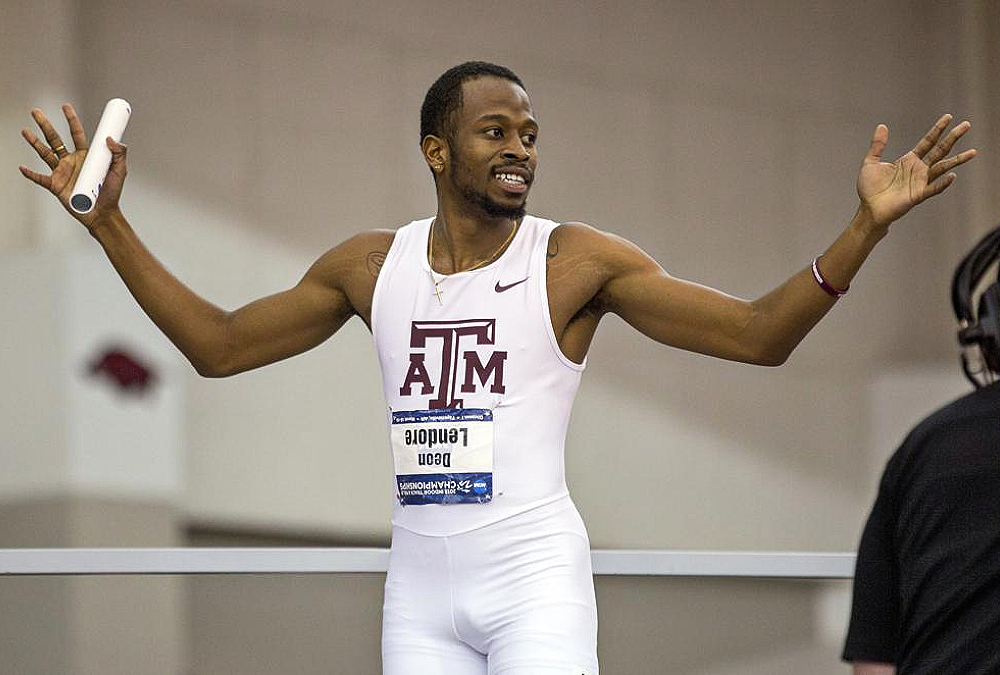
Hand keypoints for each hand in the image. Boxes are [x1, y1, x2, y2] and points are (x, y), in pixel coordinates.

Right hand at [19, 103, 128, 230]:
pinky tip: (22, 167)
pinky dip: (30, 174)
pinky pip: (40, 178)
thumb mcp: (120, 171)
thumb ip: (119, 154)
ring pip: (44, 154)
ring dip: (34, 143)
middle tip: (35, 111)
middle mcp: (71, 161)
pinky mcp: (56, 186)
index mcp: (85, 155)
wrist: (103, 213)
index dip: (71, 119)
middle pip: (55, 139)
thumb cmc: (112, 192)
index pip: (76, 133)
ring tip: (25, 131)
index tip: (65, 106)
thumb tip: (112, 139)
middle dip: (45, 124)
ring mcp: (62, 172)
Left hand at [856, 114, 975, 228]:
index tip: (949, 117)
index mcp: (909, 160)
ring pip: (942, 168)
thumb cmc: (870, 188)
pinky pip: (933, 188)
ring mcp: (920, 182)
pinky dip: (942, 183)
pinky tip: (952, 176)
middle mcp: (918, 169)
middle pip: (939, 150)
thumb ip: (878, 145)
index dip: (938, 129)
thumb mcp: (871, 162)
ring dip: (957, 160)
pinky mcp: (917, 195)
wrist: (868, 208)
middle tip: (966, 125)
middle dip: (953, 138)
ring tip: (973, 152)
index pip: (928, 141)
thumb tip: (882, 126)